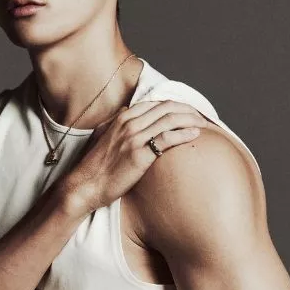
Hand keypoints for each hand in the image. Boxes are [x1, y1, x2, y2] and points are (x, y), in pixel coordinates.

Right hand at [63, 100, 217, 213]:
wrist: (86, 185)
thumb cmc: (96, 166)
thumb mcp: (103, 136)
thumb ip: (115, 123)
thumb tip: (126, 111)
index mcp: (123, 117)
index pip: (157, 104)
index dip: (176, 106)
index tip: (189, 112)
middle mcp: (129, 123)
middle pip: (166, 108)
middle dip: (187, 110)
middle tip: (202, 116)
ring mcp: (134, 137)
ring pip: (169, 120)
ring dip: (190, 119)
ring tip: (204, 124)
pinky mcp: (139, 154)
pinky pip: (167, 138)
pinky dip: (184, 134)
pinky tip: (195, 135)